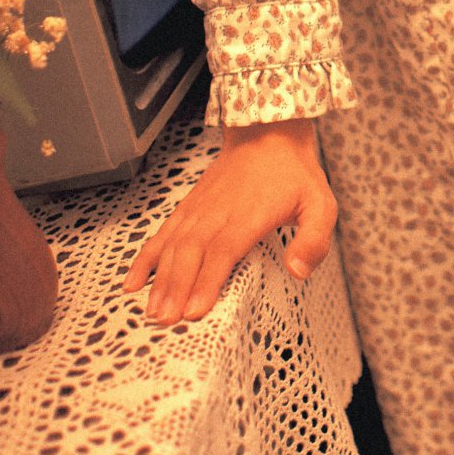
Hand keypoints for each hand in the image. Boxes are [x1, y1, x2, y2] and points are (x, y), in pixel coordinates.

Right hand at [123, 119, 337, 324]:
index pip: (224, 250)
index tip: (194, 311)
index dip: (207, 281)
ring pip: (173, 245)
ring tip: (150, 311)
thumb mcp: (320, 204)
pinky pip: (163, 234)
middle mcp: (219, 211)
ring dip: (160, 279)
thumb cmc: (294, 173)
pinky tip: (133, 282)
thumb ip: (314, 239)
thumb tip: (298, 271)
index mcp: (250, 214)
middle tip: (165, 321)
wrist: (268, 133)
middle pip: (191, 252)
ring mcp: (200, 209)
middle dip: (176, 288)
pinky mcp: (189, 208)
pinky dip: (146, 258)